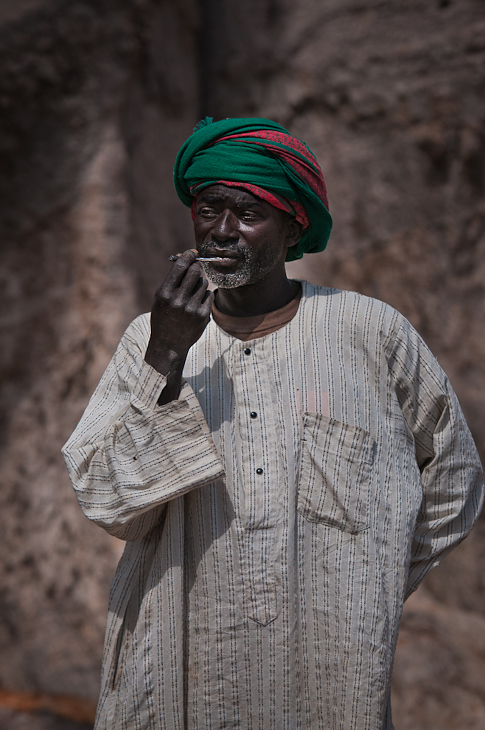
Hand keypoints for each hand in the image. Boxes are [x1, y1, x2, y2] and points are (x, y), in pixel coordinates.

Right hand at [145, 249, 213, 402]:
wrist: (168, 345)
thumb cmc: (164, 317)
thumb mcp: (161, 298)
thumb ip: (173, 280)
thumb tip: (188, 258)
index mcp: (164, 293)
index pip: (180, 267)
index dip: (188, 256)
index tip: (193, 253)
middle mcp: (178, 300)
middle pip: (195, 271)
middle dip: (196, 267)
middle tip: (196, 268)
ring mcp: (191, 308)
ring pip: (203, 283)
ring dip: (200, 284)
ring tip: (191, 294)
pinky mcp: (203, 316)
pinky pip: (209, 295)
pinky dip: (205, 296)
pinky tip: (196, 304)